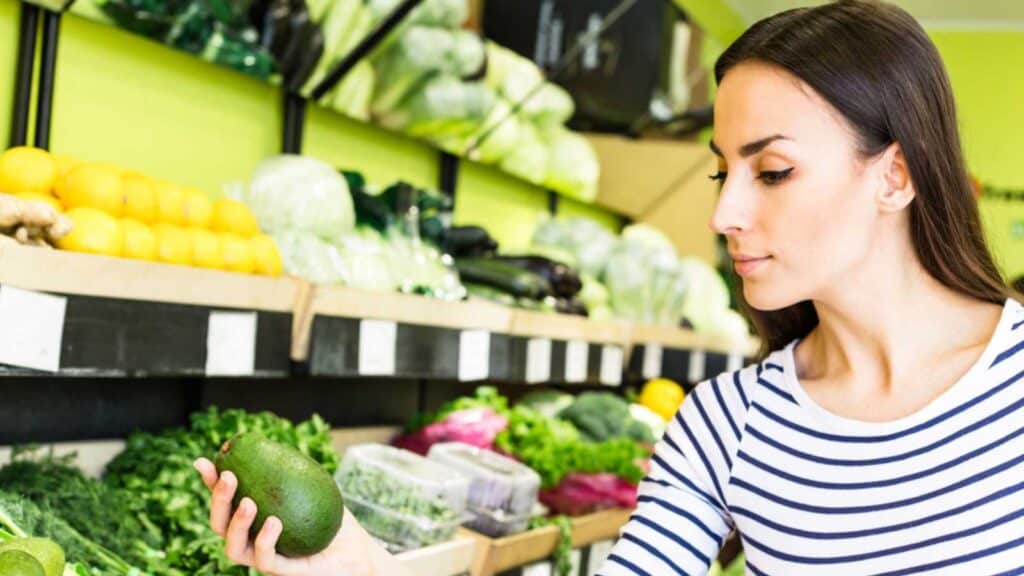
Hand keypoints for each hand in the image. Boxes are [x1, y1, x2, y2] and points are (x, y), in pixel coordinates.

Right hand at [195, 458, 398, 575]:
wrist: (356, 546)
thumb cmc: (331, 512)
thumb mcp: (310, 482)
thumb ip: (287, 465)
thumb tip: (263, 440)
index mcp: (254, 519)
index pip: (226, 500)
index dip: (210, 483)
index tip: (204, 461)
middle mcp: (253, 540)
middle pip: (220, 525)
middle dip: (218, 501)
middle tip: (229, 477)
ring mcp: (266, 558)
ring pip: (234, 549)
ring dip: (237, 525)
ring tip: (248, 502)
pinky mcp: (284, 571)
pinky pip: (267, 561)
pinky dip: (265, 541)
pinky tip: (274, 521)